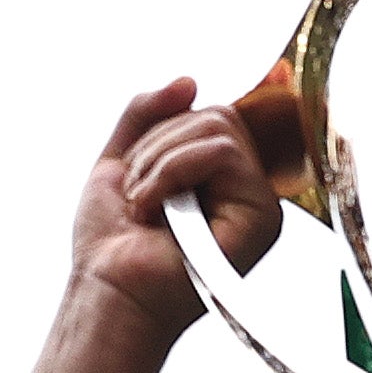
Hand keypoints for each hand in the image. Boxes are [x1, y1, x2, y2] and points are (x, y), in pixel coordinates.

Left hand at [72, 80, 282, 323]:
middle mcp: (248, 190)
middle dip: (157, 146)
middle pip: (216, 113)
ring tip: (146, 207)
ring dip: (160, 163)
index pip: (210, 115)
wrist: (108, 292)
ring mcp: (260, 204)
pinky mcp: (262, 218)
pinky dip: (172, 173)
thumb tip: (188, 81)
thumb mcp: (120, 162)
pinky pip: (222, 153)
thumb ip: (148, 115)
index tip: (137, 175)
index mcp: (222, 179)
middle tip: (139, 195)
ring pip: (217, 127)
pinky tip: (157, 214)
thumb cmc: (111, 246)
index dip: (165, 131)